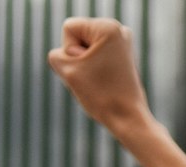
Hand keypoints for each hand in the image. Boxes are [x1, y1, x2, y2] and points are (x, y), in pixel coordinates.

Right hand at [48, 19, 151, 138]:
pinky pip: (95, 59)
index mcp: (108, 27)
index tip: (88, 70)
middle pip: (77, 38)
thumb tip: (71, 56)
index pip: (69, 28)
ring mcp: (122, 43)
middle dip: (78, 60)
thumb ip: (56, 54)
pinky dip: (94, 71)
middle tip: (95, 79)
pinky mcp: (123, 57)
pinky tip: (105, 83)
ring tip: (100, 82)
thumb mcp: (66, 70)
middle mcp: (119, 29)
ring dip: (85, 68)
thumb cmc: (100, 96)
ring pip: (85, 50)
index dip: (70, 52)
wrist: (128, 120)